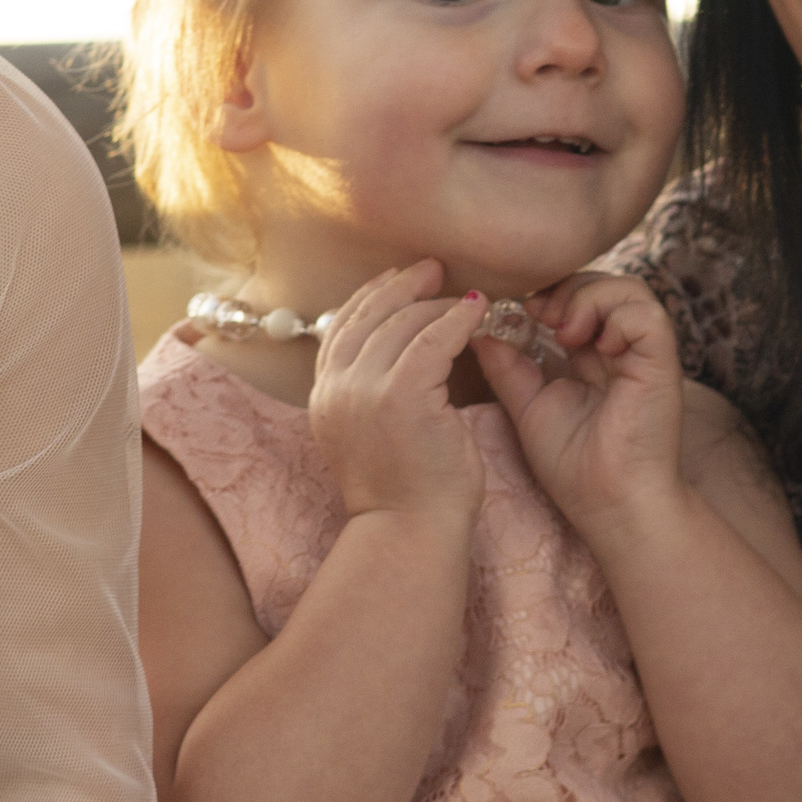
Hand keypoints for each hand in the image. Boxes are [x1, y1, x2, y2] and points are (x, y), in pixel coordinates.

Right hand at [307, 263, 486, 533]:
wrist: (407, 533)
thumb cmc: (405, 494)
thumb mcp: (371, 436)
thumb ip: (370, 395)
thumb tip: (393, 358)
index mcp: (325, 398)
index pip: (341, 327)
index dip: (371, 296)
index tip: (398, 278)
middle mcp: (336, 389)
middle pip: (367, 316)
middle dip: (402, 286)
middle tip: (434, 268)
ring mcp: (364, 390)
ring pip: (400, 323)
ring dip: (434, 301)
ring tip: (462, 293)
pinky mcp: (400, 395)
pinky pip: (431, 338)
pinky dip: (456, 318)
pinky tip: (477, 310)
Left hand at [476, 274, 686, 546]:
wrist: (609, 506)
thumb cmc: (573, 467)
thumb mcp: (528, 407)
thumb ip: (508, 368)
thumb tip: (479, 331)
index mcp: (596, 358)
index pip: (580, 299)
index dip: (551, 294)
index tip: (522, 312)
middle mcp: (625, 351)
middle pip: (605, 284)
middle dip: (567, 289)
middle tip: (540, 315)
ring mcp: (646, 355)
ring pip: (630, 289)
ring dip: (589, 298)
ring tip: (565, 332)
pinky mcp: (662, 363)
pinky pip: (647, 314)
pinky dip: (615, 318)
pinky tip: (593, 347)